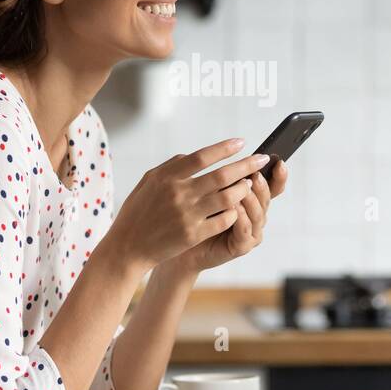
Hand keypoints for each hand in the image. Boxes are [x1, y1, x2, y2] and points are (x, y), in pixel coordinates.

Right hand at [102, 139, 272, 273]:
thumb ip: (171, 167)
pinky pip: (223, 220)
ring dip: (243, 189)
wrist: (128, 246)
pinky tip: (237, 208)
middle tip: (262, 159)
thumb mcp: (148, 181)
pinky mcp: (193, 235)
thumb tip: (195, 155)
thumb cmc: (138, 211)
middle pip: (221, 176)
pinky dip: (233, 212)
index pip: (202, 157)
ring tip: (250, 184)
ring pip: (227, 198)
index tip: (241, 142)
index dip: (224, 149)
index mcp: (166, 177)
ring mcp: (187, 215)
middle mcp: (178, 194)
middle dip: (246, 165)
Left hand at [169, 158, 287, 273]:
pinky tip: (234, 208)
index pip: (272, 185)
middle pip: (267, 198)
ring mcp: (250, 231)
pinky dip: (241, 219)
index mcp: (250, 198)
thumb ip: (221, 173)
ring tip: (243, 188)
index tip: (278, 161)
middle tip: (254, 175)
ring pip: (258, 214)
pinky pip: (245, 231)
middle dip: (262, 185)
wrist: (180, 243)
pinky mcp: (241, 246)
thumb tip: (230, 146)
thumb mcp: (207, 188)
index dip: (278, 175)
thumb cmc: (193, 214)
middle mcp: (254, 214)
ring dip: (251, 200)